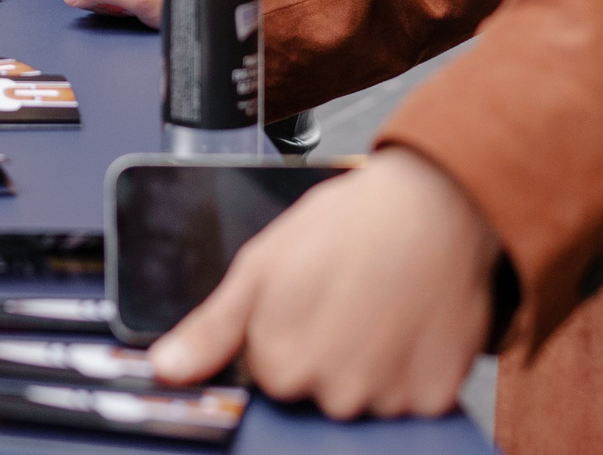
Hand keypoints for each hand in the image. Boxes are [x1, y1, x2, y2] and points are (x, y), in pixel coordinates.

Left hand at [151, 147, 500, 418]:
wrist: (437, 202)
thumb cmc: (350, 223)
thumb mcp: (262, 263)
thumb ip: (212, 327)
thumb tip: (165, 369)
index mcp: (281, 363)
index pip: (268, 376)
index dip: (284, 335)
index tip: (305, 303)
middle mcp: (334, 394)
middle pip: (317, 394)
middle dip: (326, 354)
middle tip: (346, 300)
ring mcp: (387, 401)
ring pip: (365, 398)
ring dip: (371, 364)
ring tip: (380, 306)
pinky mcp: (435, 398)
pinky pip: (413, 401)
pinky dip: (412, 369)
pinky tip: (409, 324)